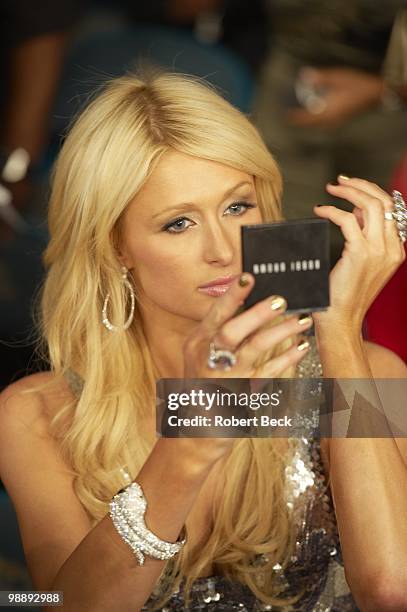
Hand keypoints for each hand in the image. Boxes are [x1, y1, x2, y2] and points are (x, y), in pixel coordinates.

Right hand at [180, 275, 313, 461]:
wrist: (195, 433)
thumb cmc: (203, 387)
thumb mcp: (201, 357)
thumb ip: (219, 333)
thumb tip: (250, 304)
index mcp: (197, 344)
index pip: (214, 314)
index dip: (231, 295)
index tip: (248, 277)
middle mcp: (206, 360)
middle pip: (231, 331)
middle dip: (257, 314)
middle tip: (281, 300)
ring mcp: (224, 380)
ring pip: (253, 351)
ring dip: (280, 333)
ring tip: (302, 321)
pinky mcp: (241, 397)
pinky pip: (268, 375)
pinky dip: (287, 360)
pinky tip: (302, 348)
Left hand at [287, 67, 383, 127]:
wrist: (375, 94)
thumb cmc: (357, 85)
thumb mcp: (338, 77)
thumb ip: (321, 77)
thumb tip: (304, 75)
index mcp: (327, 112)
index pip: (305, 117)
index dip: (294, 116)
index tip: (283, 113)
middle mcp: (329, 120)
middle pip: (309, 123)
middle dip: (298, 118)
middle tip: (288, 113)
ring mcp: (335, 122)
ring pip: (315, 124)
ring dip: (306, 119)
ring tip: (298, 112)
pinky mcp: (339, 120)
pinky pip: (322, 122)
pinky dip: (315, 118)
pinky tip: (314, 111)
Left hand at [313, 176, 405, 332]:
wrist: (340, 321)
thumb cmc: (344, 295)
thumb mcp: (361, 262)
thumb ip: (363, 236)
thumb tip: (355, 211)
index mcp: (396, 250)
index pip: (392, 208)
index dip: (371, 191)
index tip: (351, 185)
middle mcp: (392, 249)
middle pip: (384, 201)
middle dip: (361, 184)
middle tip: (340, 181)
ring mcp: (379, 251)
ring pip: (370, 205)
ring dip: (348, 191)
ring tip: (330, 189)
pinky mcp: (360, 254)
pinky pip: (347, 219)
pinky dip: (332, 210)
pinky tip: (319, 210)